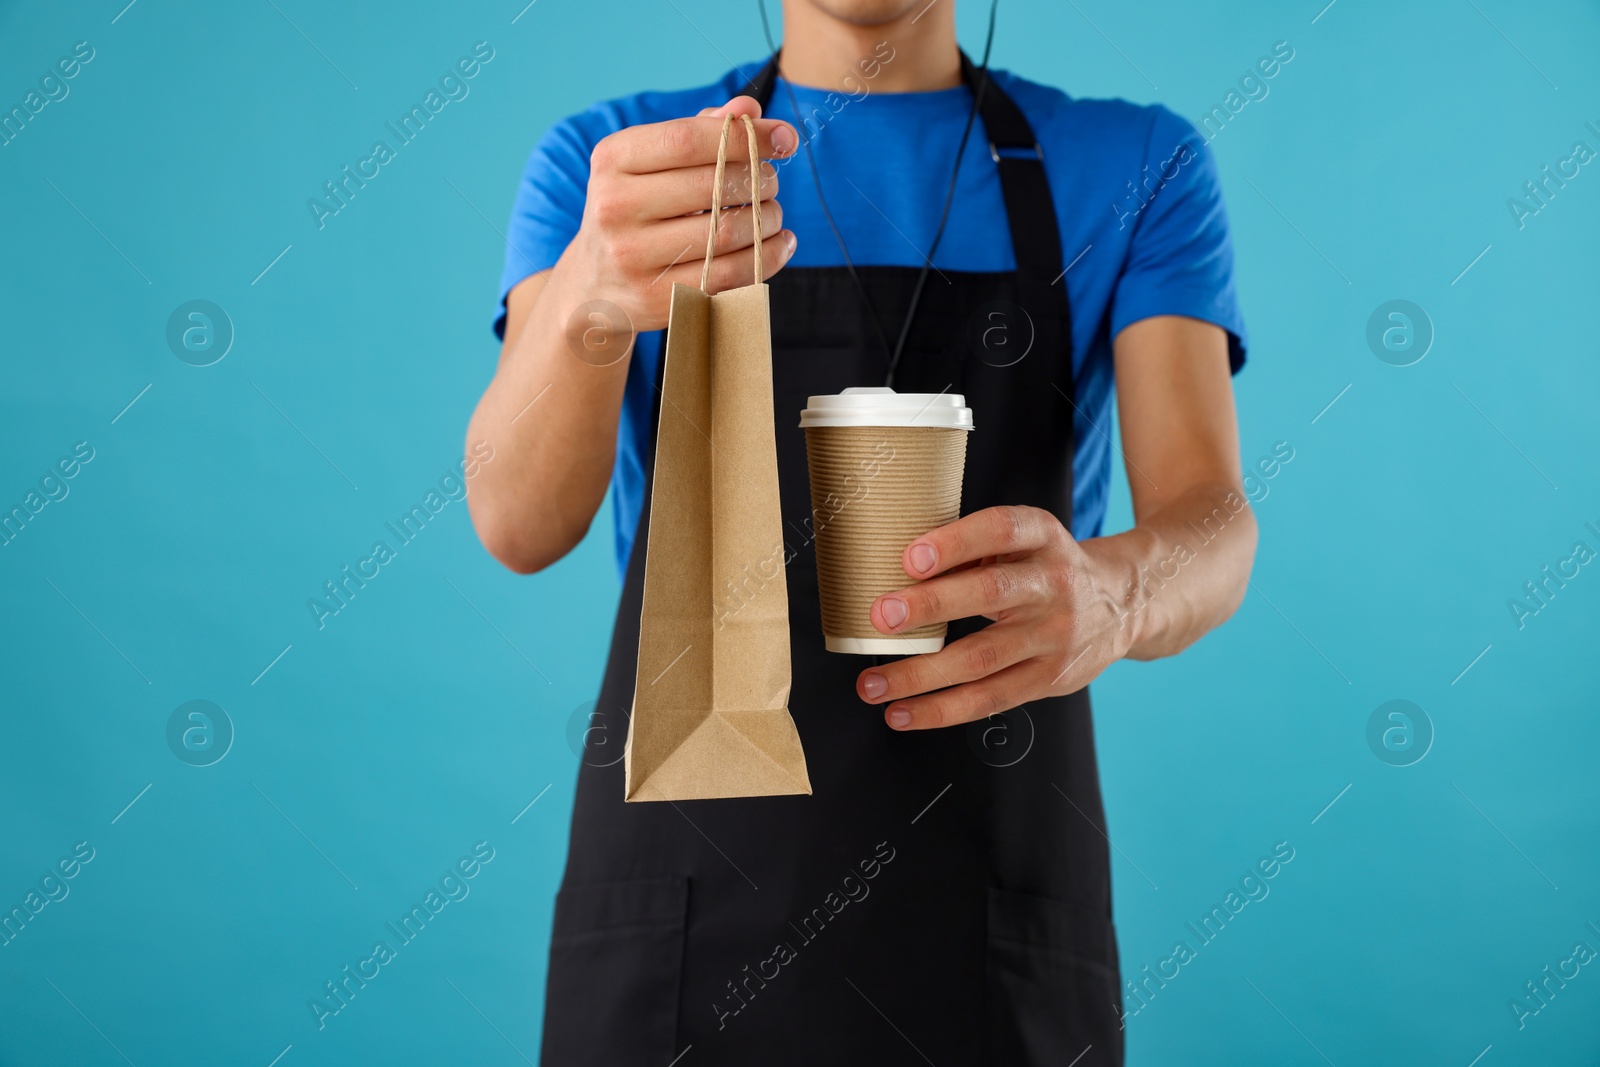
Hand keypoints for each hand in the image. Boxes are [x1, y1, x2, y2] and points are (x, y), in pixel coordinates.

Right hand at [567, 96, 798, 331]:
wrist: (595, 284)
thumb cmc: (636, 209)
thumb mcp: (651, 163)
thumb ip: (700, 131)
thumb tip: (748, 110)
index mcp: (613, 160)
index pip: (688, 139)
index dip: (745, 137)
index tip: (785, 139)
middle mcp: (615, 207)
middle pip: (712, 186)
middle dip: (758, 179)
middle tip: (771, 181)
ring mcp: (633, 257)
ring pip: (726, 232)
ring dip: (766, 218)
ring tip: (772, 212)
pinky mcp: (658, 298)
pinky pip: (729, 275)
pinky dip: (767, 256)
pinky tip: (779, 242)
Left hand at [854, 506, 1128, 729]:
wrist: (1123, 603)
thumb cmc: (1046, 567)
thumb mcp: (1026, 541)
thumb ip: (975, 550)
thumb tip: (896, 574)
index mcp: (1043, 537)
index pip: (1001, 531)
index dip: (956, 542)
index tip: (910, 557)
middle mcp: (1054, 584)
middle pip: (992, 593)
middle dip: (931, 606)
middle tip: (881, 616)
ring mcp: (1055, 636)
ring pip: (983, 657)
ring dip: (921, 674)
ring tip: (872, 684)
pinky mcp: (1050, 678)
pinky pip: (990, 698)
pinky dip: (942, 709)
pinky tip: (903, 713)